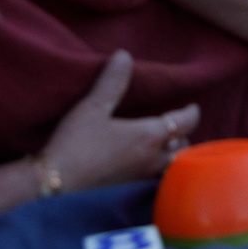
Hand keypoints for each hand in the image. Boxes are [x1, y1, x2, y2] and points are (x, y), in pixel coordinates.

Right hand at [39, 51, 198, 191]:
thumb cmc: (75, 144)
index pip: (185, 122)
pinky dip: (161, 174)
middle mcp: (153, 159)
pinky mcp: (131, 193)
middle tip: (178, 127)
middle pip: (183, 147)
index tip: (192, 107)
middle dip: (183, 136)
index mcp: (149, 135)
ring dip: (175, 157)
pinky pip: (157, 182)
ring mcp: (143, 179)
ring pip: (173, 168)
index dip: (191, 112)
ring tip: (168, 149)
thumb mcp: (92, 108)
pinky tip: (148, 171)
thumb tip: (124, 55)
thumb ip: (112, 82)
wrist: (55, 185)